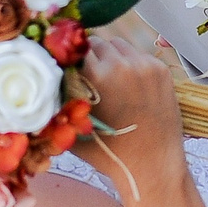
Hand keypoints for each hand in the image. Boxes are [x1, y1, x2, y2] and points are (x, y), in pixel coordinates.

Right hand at [74, 35, 183, 179]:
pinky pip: (139, 55)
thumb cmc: (108, 152)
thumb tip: (47, 80)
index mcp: (96, 76)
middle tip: (92, 76)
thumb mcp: (73, 127)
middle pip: (97, 42)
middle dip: (91, 56)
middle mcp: (120, 64)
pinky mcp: (161, 69)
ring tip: (112, 81)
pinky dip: (132, 65)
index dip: (71, 57)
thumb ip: (60, 100)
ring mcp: (144, 65)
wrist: (152, 164)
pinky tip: (131, 87)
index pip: (75, 47)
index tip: (70, 66)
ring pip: (119, 45)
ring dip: (112, 57)